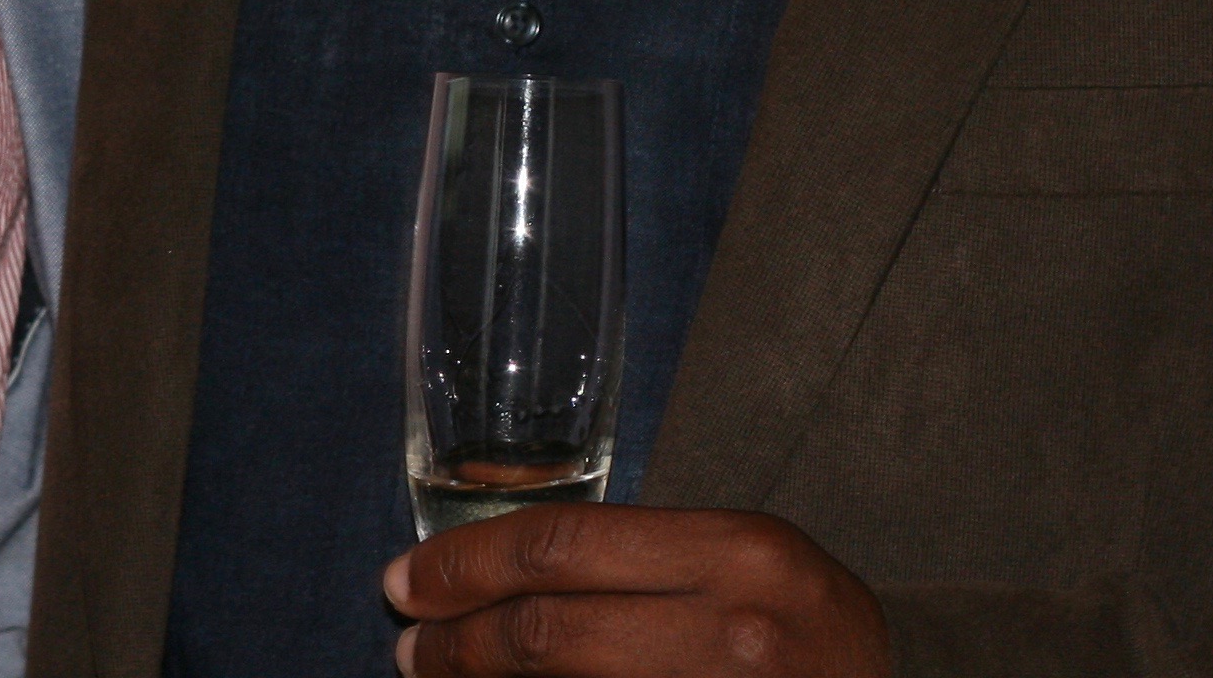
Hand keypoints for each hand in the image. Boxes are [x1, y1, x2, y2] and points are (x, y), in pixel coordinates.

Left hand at [390, 504, 890, 676]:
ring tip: (437, 673)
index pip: (561, 547)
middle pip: (547, 630)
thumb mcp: (745, 562)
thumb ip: (641, 557)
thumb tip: (496, 569)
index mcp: (740, 554)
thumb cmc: (805, 629)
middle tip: (408, 642)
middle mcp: (736, 632)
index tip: (407, 580)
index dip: (465, 564)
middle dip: (456, 638)